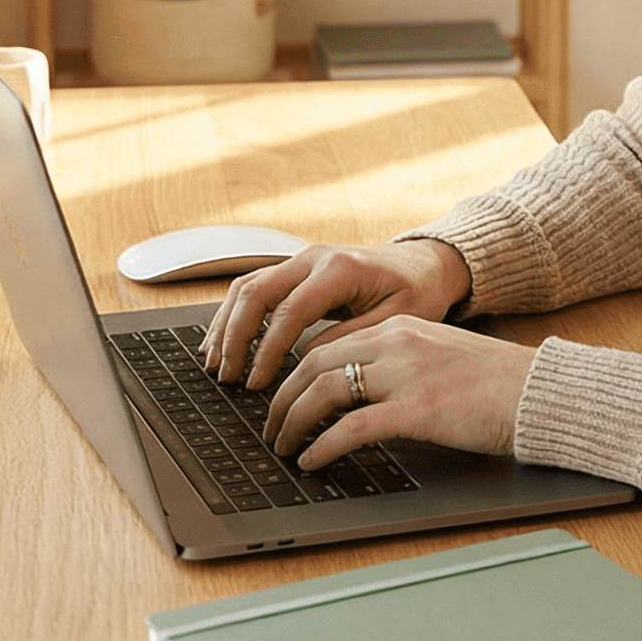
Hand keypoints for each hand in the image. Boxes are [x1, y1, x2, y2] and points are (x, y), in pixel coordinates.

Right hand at [201, 239, 471, 388]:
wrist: (425, 262)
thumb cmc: (418, 291)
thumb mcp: (400, 319)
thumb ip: (353, 337)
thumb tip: (307, 358)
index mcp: (340, 268)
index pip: (289, 311)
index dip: (267, 351)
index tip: (257, 383)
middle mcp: (313, 257)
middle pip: (255, 293)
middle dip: (234, 338)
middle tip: (227, 378)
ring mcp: (301, 259)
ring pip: (246, 287)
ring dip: (226, 326)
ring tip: (217, 365)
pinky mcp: (296, 269)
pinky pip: (254, 287)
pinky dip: (233, 315)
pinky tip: (222, 342)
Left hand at [262, 316, 534, 469]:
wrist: (540, 392)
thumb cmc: (498, 384)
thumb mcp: (441, 358)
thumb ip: (400, 366)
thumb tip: (361, 396)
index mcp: (401, 328)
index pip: (327, 344)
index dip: (294, 374)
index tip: (282, 398)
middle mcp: (397, 344)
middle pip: (313, 364)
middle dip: (282, 399)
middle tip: (270, 426)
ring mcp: (406, 375)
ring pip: (323, 391)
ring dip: (293, 422)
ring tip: (283, 447)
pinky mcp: (417, 410)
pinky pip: (351, 428)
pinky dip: (322, 446)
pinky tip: (312, 461)